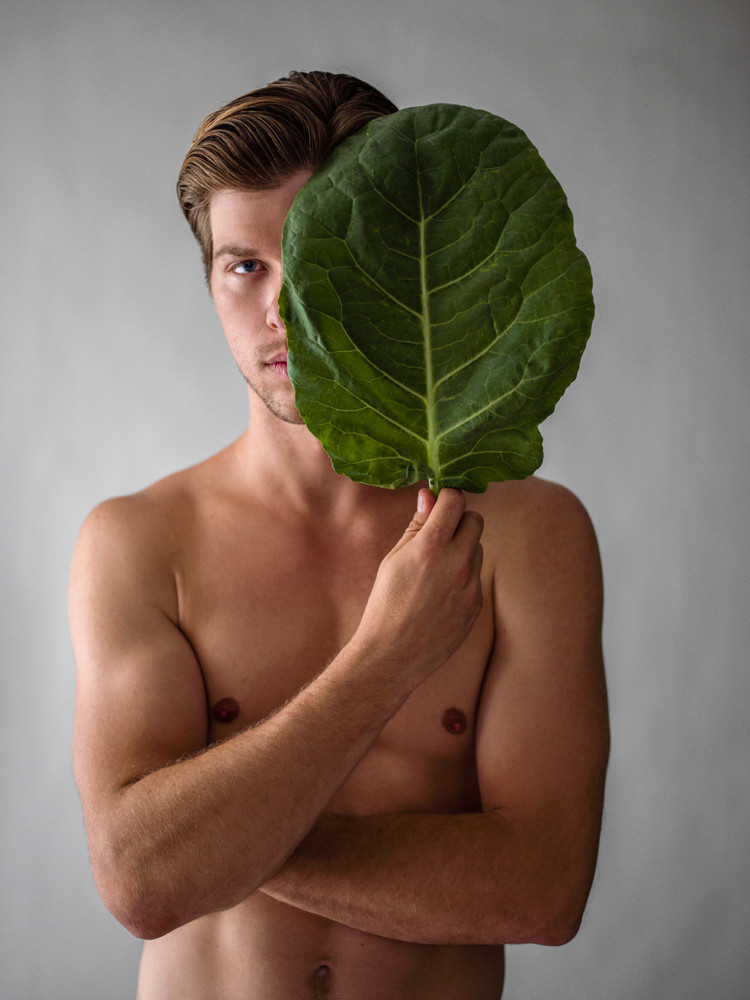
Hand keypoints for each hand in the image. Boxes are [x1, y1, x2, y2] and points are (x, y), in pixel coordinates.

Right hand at [352, 488, 483, 685]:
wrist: (393, 655)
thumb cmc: (386, 604)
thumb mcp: (393, 559)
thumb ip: (416, 526)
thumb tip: (429, 496)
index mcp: (432, 546)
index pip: (456, 500)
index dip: (447, 497)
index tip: (439, 503)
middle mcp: (457, 562)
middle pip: (475, 520)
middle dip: (459, 520)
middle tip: (439, 533)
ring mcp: (471, 585)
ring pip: (478, 548)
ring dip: (463, 548)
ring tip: (436, 568)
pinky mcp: (477, 604)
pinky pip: (476, 576)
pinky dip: (464, 575)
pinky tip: (441, 591)